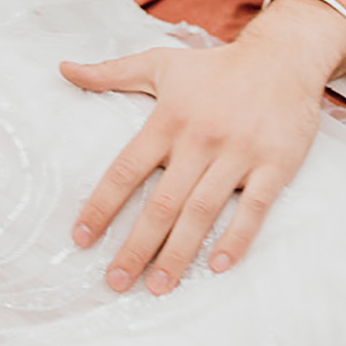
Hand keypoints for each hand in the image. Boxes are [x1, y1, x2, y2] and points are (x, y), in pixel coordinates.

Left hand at [63, 0, 345, 293]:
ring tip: (158, 287)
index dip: (102, 206)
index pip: (126, 169)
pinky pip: (255, 208)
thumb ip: (110, 72)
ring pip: (202, 212)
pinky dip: (237, 238)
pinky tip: (218, 266)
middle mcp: (200, 139)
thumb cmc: (214, 66)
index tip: (81, 238)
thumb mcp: (160, 63)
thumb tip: (63, 69)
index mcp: (168, 119)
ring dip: (179, 253)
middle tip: (116, 282)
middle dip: (137, 246)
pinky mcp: (275, 164)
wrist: (282, 58)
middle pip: (162, 202)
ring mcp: (238, 154)